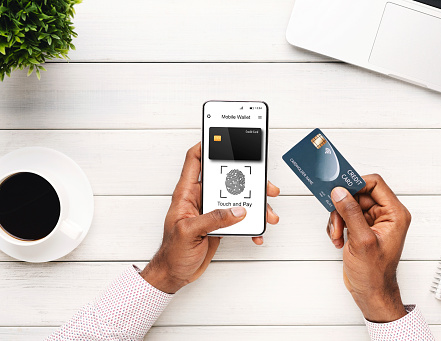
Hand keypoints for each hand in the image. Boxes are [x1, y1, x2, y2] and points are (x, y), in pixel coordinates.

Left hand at [141, 143, 279, 293]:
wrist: (174, 275)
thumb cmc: (171, 253)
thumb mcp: (188, 233)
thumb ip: (212, 219)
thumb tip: (236, 210)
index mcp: (186, 193)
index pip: (195, 160)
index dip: (206, 145)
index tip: (223, 137)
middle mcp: (200, 198)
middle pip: (226, 178)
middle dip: (248, 179)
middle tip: (264, 185)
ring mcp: (212, 211)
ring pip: (237, 199)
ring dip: (255, 205)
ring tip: (268, 213)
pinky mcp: (220, 224)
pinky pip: (240, 219)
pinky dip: (251, 225)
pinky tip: (256, 233)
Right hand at [326, 174, 410, 322]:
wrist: (370, 293)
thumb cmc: (374, 273)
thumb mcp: (361, 240)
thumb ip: (350, 213)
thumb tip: (340, 192)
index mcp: (394, 214)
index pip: (375, 184)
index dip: (356, 184)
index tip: (339, 189)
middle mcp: (385, 215)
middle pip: (358, 195)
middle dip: (342, 208)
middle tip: (337, 222)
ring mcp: (372, 222)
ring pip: (348, 206)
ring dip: (338, 219)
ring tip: (338, 235)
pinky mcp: (361, 228)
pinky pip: (345, 216)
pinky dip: (337, 226)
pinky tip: (339, 240)